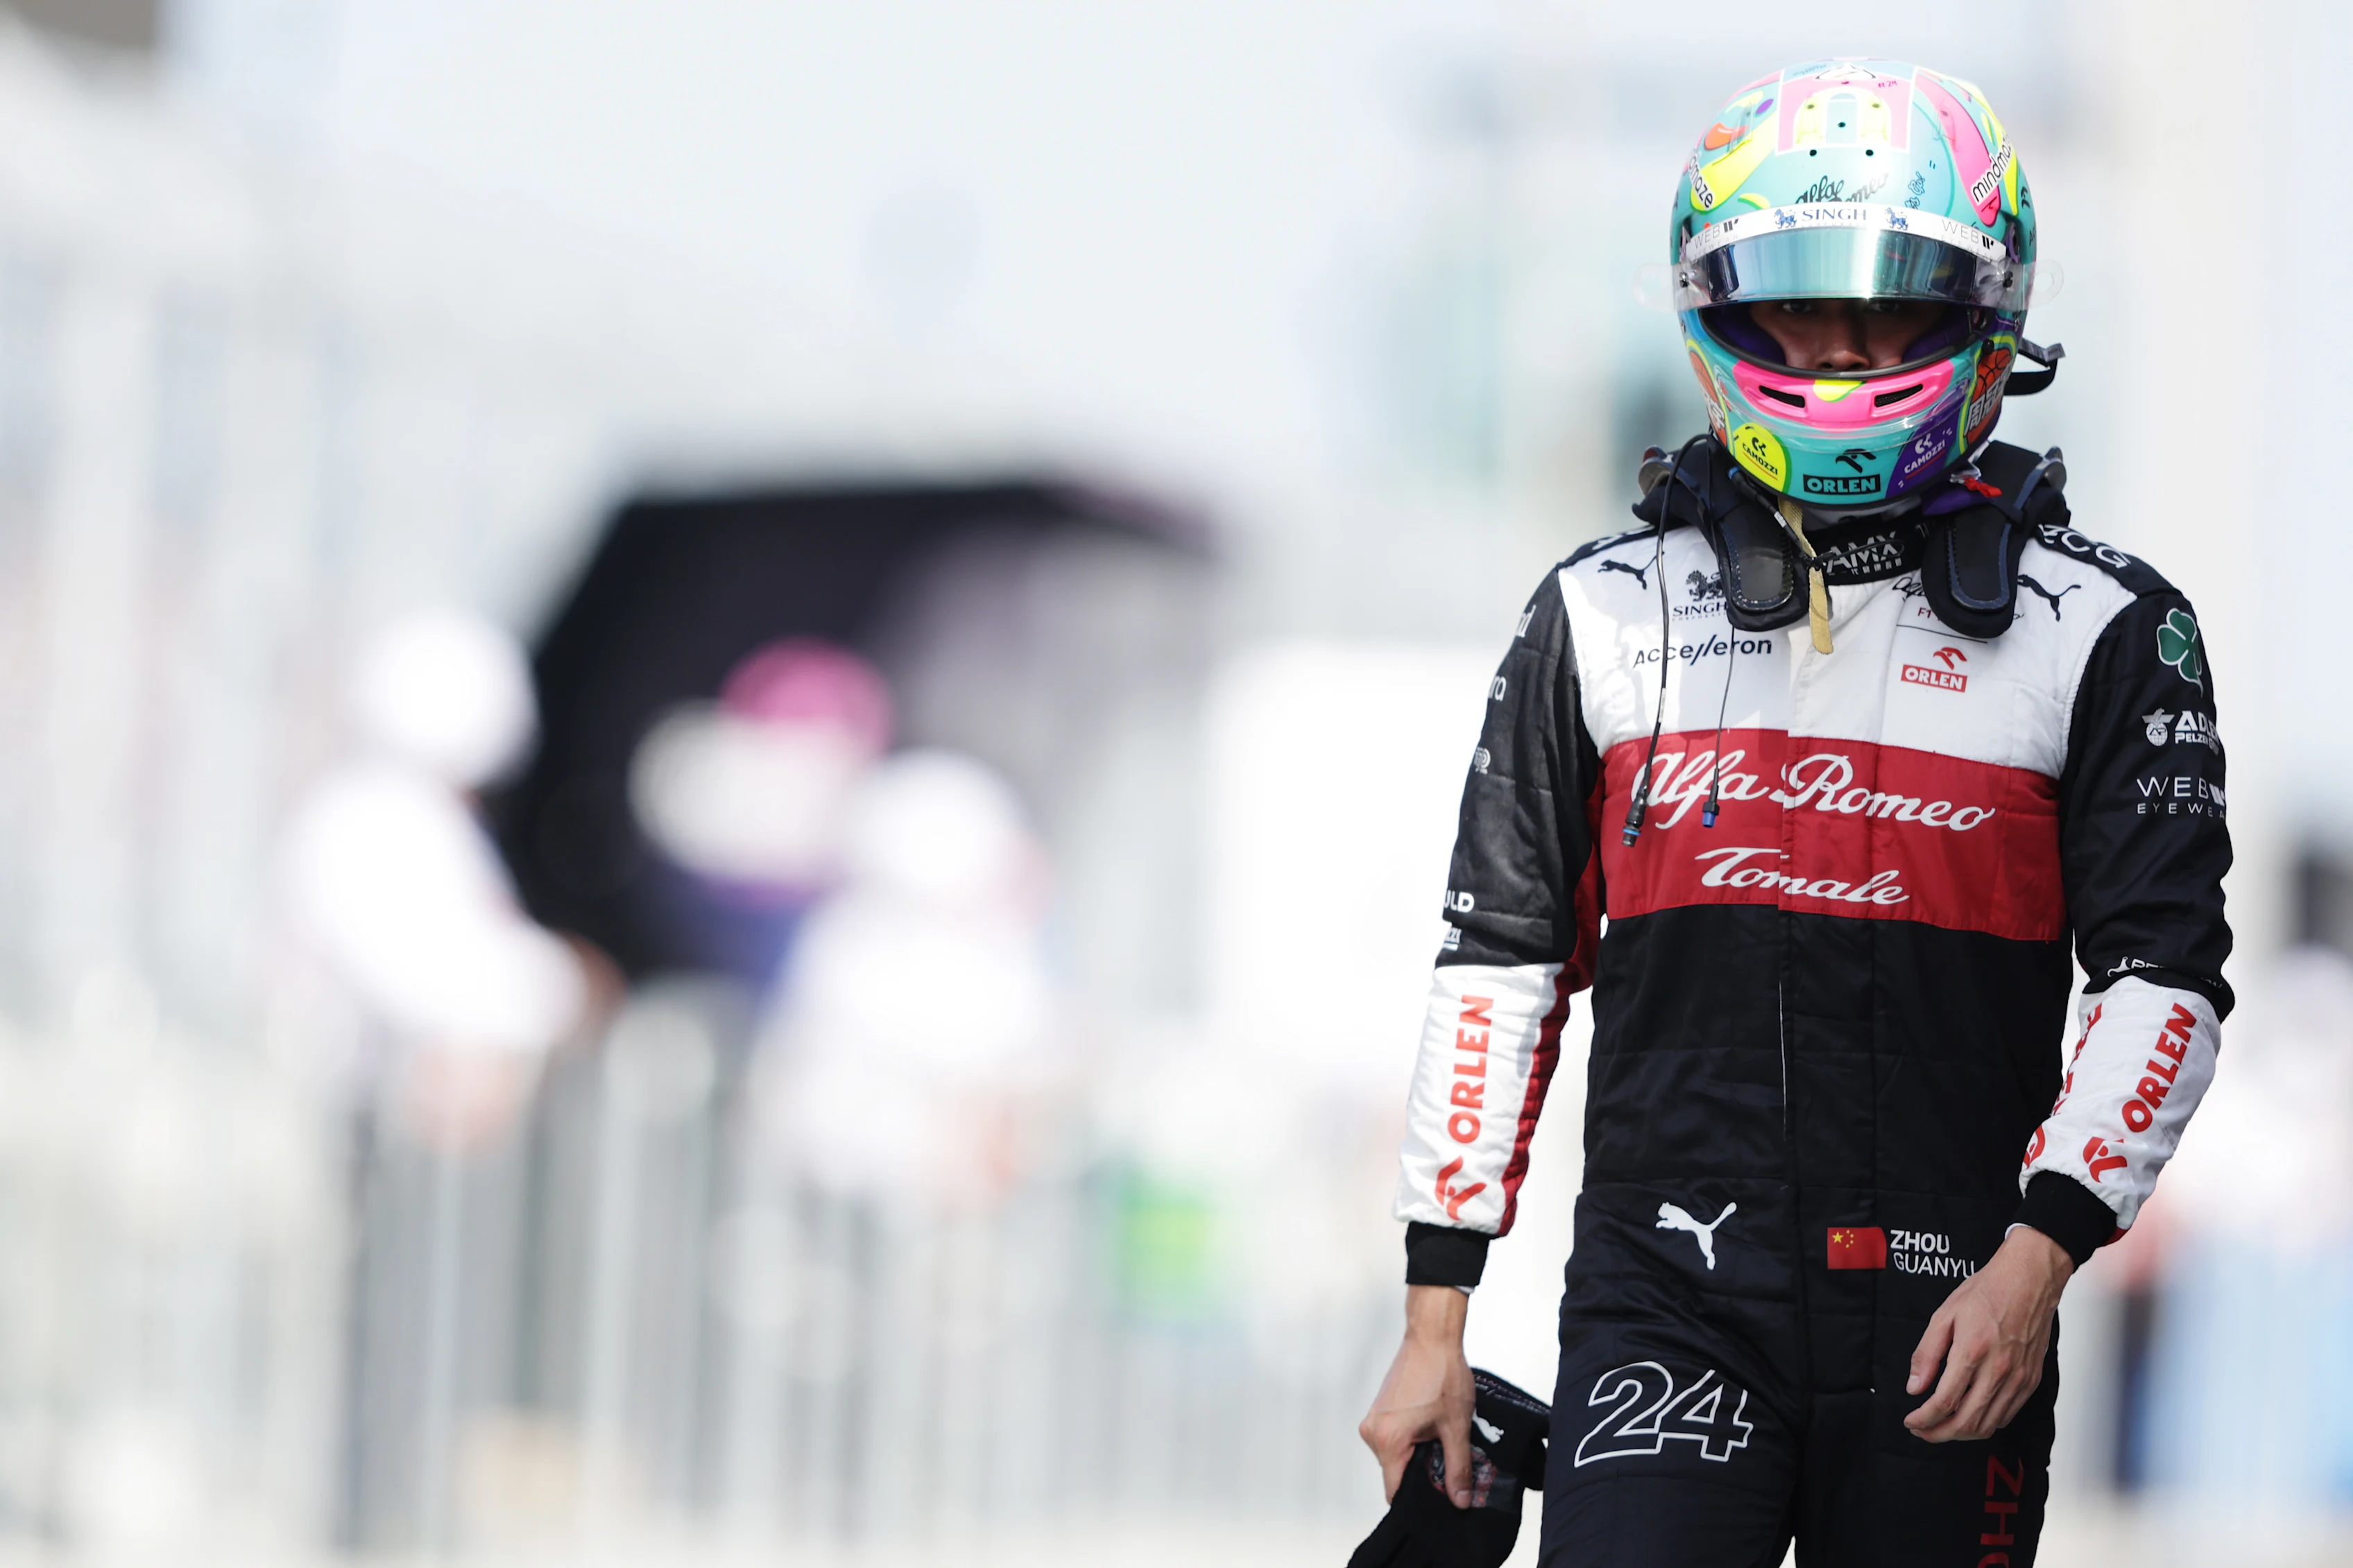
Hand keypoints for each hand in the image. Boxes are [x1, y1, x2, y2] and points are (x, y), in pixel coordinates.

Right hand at [1359, 1285, 1475, 1504]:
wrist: (1432, 1338)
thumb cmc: (1441, 1374)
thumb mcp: (1456, 1427)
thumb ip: (1458, 1468)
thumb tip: (1459, 1500)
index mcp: (1388, 1440)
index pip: (1395, 1491)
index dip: (1418, 1499)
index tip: (1438, 1497)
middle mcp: (1372, 1432)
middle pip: (1396, 1473)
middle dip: (1422, 1473)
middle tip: (1448, 1461)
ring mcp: (1373, 1420)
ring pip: (1396, 1456)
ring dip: (1418, 1454)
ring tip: (1440, 1436)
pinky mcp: (1379, 1411)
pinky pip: (1393, 1439)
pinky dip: (1411, 1440)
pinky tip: (1430, 1425)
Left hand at [1903, 1226, 2072, 1442]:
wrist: (2030, 1280)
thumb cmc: (1987, 1292)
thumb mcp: (1945, 1315)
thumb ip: (1927, 1354)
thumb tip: (1915, 1387)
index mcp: (1972, 1352)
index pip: (1944, 1402)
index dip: (1923, 1419)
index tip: (1910, 1421)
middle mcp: (1999, 1371)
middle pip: (1967, 1423)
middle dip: (1938, 1434)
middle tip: (1921, 1431)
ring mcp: (2019, 1379)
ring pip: (1989, 1425)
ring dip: (1961, 1434)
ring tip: (1941, 1427)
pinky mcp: (2032, 1381)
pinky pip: (2007, 1415)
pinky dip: (1986, 1424)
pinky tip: (1969, 1416)